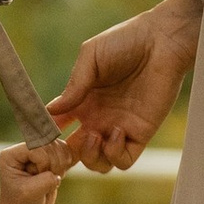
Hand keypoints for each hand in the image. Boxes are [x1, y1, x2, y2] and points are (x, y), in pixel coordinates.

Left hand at [0, 138, 68, 203]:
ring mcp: (37, 150)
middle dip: (53, 165)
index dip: (43, 163)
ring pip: (59, 146)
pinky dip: (66, 164)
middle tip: (46, 182)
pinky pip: (65, 150)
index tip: (37, 181)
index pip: (35, 146)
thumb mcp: (31, 194)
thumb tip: (60, 173)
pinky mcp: (49, 155)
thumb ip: (46, 181)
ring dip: (61, 165)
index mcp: (11, 155)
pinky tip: (58, 175)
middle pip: (49, 144)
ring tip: (52, 179)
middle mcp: (23, 148)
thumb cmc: (22, 203)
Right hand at [49, 0, 200, 173]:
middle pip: (76, 152)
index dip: (48, 134)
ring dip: (90, 157)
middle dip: (65, 155)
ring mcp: (118, 128)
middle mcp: (98, 118)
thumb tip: (51, 110)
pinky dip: (114, 154)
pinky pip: (123, 160)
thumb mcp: (91, 57)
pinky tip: (116, 131)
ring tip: (93, 135)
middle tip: (65, 144)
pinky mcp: (140, 134)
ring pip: (98, 163)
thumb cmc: (125, 41)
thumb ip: (74, 85)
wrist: (161, 41)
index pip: (59, 126)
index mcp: (83, 101)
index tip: (41, 133)